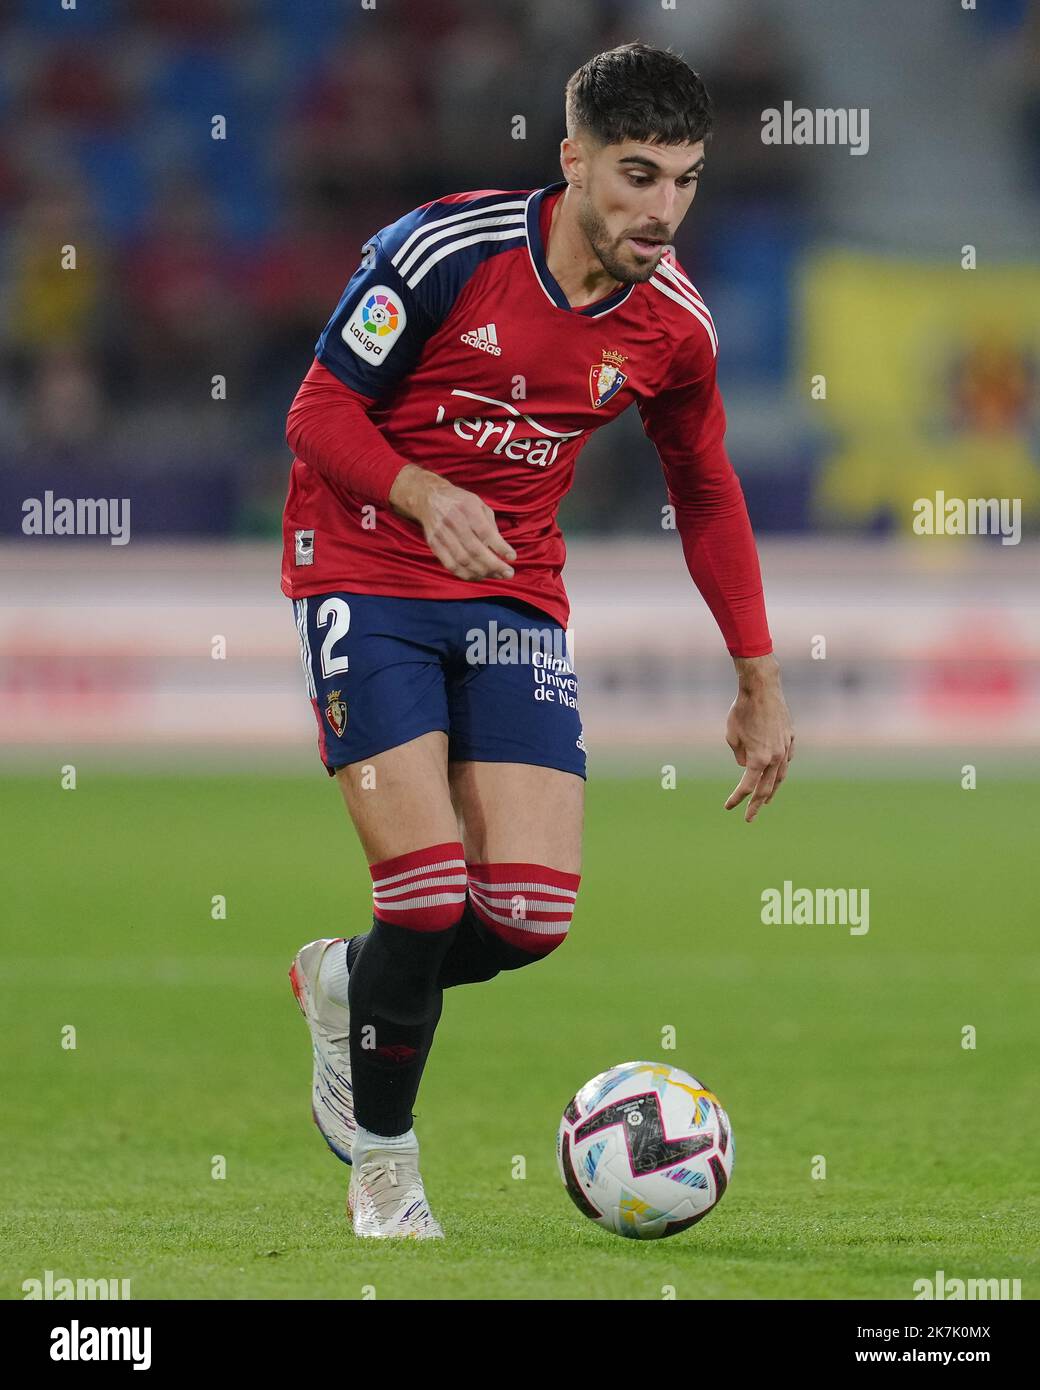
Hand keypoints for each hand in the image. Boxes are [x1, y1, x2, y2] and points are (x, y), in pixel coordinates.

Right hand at [388, 464, 515, 580]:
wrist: (428, 498)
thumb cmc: (459, 502)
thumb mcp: (478, 504)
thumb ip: (490, 525)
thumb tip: (501, 549)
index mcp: (467, 508)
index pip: (485, 531)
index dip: (499, 547)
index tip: (512, 557)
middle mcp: (453, 521)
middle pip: (474, 550)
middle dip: (494, 565)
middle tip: (509, 573)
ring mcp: (441, 535)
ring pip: (463, 560)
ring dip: (482, 572)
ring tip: (497, 575)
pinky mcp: (434, 545)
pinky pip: (451, 565)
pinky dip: (466, 574)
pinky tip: (479, 576)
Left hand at [723, 655, 793, 822]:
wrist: (762, 688)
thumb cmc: (742, 710)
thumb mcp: (731, 735)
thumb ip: (739, 756)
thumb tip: (747, 767)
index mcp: (758, 759)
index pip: (747, 787)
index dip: (737, 799)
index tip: (728, 807)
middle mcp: (775, 757)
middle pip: (766, 788)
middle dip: (756, 805)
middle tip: (749, 818)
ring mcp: (785, 748)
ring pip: (780, 776)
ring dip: (772, 791)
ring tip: (765, 802)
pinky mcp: (790, 738)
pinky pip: (786, 759)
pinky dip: (780, 769)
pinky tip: (776, 774)